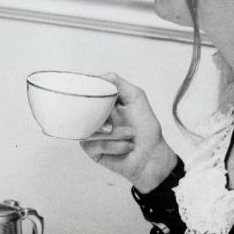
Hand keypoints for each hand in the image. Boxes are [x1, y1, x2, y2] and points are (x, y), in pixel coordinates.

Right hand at [79, 73, 178, 191]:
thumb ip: (118, 83)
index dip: (89, 94)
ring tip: (129, 136)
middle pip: (82, 110)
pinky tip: (125, 147)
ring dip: (115, 134)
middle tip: (116, 122)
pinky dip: (114, 145)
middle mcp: (95, 117)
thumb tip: (98, 76)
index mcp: (103, 104)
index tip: (97, 97)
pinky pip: (94, 144)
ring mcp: (91, 133)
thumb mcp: (136, 98)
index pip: (86, 93)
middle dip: (105, 116)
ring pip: (89, 128)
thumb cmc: (146, 129)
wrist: (151, 156)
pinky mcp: (91, 149)